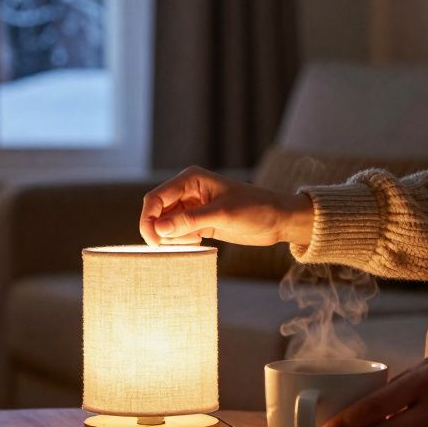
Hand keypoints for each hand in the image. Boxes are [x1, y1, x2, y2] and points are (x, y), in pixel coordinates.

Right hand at [139, 166, 313, 246]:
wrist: (278, 219)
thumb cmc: (255, 209)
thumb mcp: (223, 215)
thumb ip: (190, 221)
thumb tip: (159, 229)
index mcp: (190, 179)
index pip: (155, 198)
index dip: (148, 219)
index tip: (154, 240)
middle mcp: (187, 191)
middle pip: (156, 212)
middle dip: (158, 230)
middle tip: (170, 247)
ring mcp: (192, 207)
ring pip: (165, 224)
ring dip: (170, 237)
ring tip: (194, 241)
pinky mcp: (198, 222)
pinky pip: (177, 232)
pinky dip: (180, 241)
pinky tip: (198, 242)